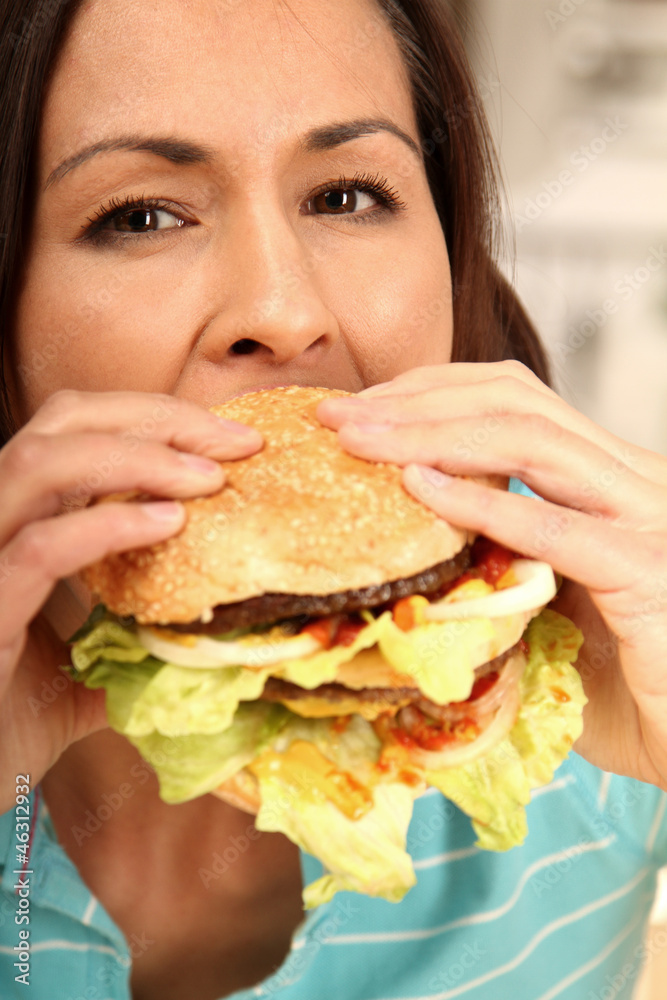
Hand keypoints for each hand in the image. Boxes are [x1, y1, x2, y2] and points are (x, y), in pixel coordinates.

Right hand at [0, 390, 262, 811]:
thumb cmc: (7, 728)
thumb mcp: (81, 672)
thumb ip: (126, 641)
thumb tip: (204, 638)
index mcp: (15, 523)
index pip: (77, 431)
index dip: (153, 419)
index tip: (230, 441)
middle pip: (63, 420)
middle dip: (157, 417)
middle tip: (235, 442)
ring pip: (42, 460)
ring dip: (138, 456)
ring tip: (209, 477)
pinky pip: (40, 546)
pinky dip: (108, 525)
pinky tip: (167, 524)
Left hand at [317, 362, 666, 787]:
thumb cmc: (625, 689)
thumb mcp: (547, 610)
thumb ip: (496, 567)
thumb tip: (401, 553)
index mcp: (608, 478)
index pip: (515, 400)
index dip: (432, 391)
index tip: (359, 410)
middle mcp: (633, 479)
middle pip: (516, 401)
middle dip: (416, 400)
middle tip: (337, 414)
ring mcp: (647, 518)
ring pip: (533, 439)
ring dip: (431, 434)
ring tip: (358, 440)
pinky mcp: (650, 571)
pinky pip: (556, 528)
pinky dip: (483, 503)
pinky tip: (420, 488)